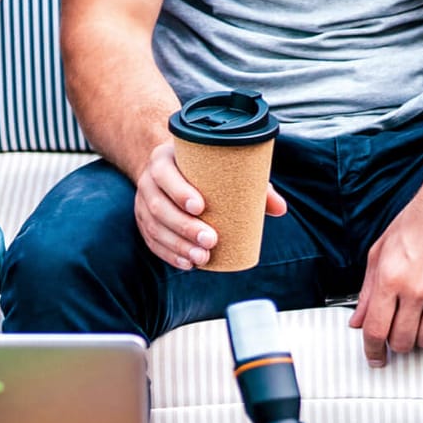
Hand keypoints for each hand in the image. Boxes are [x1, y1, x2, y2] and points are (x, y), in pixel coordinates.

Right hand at [133, 141, 285, 270]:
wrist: (169, 166)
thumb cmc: (201, 166)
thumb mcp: (221, 165)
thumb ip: (251, 184)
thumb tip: (280, 208)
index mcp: (164, 159)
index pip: (166, 174)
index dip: (180, 191)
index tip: (201, 207)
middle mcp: (149, 180)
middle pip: (160, 206)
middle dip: (184, 227)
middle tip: (210, 240)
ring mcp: (142, 203)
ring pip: (154, 227)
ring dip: (177, 246)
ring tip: (202, 258)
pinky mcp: (143, 221)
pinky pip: (151, 240)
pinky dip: (168, 254)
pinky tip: (186, 264)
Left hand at [348, 192, 422, 368]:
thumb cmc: (415, 224)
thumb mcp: (379, 253)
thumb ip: (367, 291)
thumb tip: (357, 320)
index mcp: (389, 278)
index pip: (375, 329)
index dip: (372, 350)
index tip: (375, 357)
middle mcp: (415, 288)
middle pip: (402, 340)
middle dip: (396, 345)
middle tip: (397, 338)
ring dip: (420, 341)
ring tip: (418, 328)